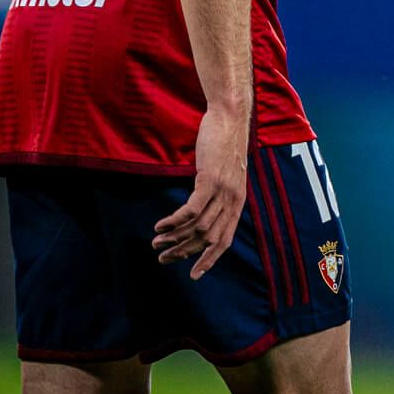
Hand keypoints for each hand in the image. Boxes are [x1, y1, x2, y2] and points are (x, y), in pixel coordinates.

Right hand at [152, 107, 249, 278]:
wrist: (229, 118)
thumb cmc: (224, 146)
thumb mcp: (225, 176)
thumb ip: (218, 196)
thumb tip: (201, 214)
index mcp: (237, 203)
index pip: (224, 241)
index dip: (209, 260)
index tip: (193, 275)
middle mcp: (233, 201)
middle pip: (207, 238)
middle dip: (184, 252)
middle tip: (163, 259)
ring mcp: (223, 190)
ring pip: (197, 226)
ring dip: (174, 238)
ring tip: (156, 242)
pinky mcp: (210, 179)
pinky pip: (191, 209)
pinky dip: (174, 221)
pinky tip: (160, 225)